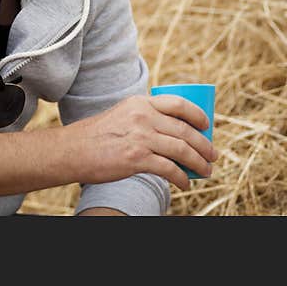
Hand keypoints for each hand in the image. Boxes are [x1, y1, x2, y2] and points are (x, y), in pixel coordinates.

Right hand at [63, 94, 218, 190]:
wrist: (73, 150)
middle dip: (204, 145)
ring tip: (206, 171)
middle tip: (212, 156)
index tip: (207, 125)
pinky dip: (181, 178)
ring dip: (198, 163)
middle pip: (185, 130)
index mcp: (140, 103)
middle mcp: (143, 117)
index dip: (197, 115)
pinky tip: (185, 183)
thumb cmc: (98, 135)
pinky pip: (169, 168)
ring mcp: (140, 137)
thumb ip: (144, 117)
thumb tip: (172, 131)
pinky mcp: (136, 158)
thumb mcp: (123, 114)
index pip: (178, 104)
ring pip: (182, 150)